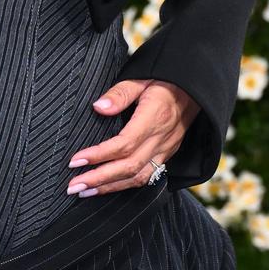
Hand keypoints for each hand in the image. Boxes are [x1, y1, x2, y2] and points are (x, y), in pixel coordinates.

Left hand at [65, 78, 196, 195]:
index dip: (98, 155)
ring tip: (85, 192)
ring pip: (138, 177)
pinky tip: (108, 188)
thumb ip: (119, 93)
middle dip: (99, 179)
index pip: (124, 144)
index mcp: (154, 117)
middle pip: (129, 166)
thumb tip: (98, 107)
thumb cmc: (165, 80)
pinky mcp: (167, 154)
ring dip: (110, 187)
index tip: (76, 160)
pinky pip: (147, 176)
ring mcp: (166, 149)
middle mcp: (162, 138)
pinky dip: (125, 185)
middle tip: (73, 186)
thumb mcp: (141, 77)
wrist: (195, 88)